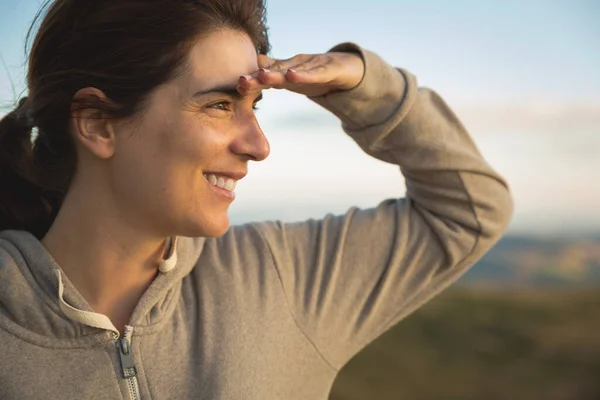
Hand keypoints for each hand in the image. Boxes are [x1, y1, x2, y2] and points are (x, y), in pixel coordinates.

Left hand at [237, 52, 364, 97]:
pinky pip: (315, 73)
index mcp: (287, 70)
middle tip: (242, 82)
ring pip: (293, 70)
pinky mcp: (327, 69)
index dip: (252, 81)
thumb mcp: (293, 78)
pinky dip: (303, 74)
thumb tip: (252, 77)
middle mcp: (296, 65)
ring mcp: (311, 66)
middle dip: (258, 77)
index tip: (237, 87)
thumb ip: (274, 78)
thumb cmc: (316, 73)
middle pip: (275, 72)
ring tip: (262, 76)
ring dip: (277, 73)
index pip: (267, 76)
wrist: (347, 68)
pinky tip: (293, 76)